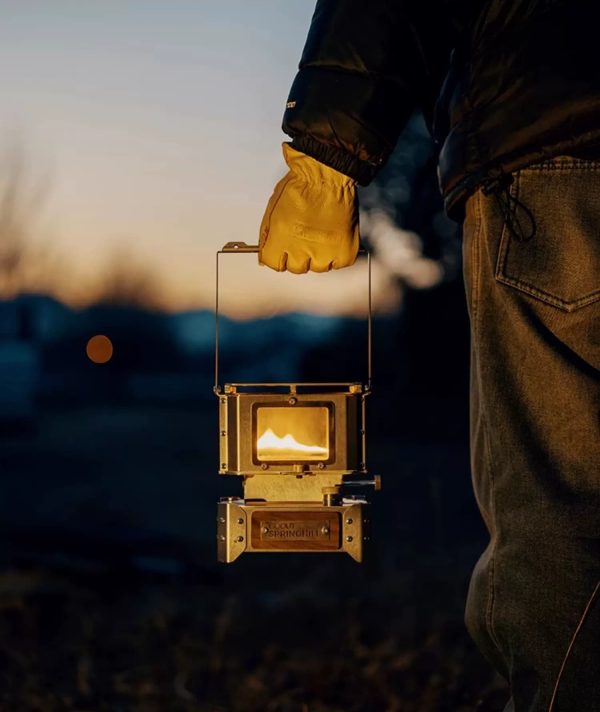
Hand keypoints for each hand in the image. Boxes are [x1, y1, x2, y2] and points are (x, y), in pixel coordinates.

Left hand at [259, 143, 359, 272]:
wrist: (327, 174)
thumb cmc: (301, 184)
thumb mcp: (272, 209)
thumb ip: (267, 236)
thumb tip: (264, 253)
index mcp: (280, 239)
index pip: (273, 264)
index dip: (278, 256)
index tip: (283, 252)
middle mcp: (302, 249)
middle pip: (296, 268)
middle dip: (298, 255)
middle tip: (304, 239)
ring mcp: (325, 251)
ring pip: (318, 267)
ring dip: (318, 256)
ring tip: (320, 237)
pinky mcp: (344, 249)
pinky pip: (339, 263)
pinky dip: (337, 255)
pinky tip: (333, 241)